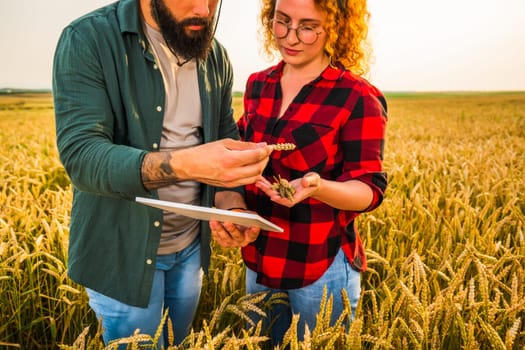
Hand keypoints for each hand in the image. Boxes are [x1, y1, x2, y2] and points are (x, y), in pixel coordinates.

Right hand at [142, 139, 271, 189]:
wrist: (190, 166)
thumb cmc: (205, 152)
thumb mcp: (225, 143)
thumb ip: (244, 145)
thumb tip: (261, 146)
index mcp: (230, 160)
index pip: (255, 156)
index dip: (265, 151)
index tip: (269, 147)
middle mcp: (231, 173)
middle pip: (258, 168)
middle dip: (265, 160)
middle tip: (265, 152)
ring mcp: (231, 182)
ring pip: (255, 177)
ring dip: (260, 168)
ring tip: (259, 159)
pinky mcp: (230, 186)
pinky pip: (247, 181)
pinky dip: (253, 174)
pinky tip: (251, 166)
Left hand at [209, 215, 259, 247]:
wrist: (238, 222)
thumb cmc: (244, 218)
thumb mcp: (248, 216)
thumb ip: (247, 216)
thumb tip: (237, 214)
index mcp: (251, 236)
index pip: (253, 234)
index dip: (254, 231)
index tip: (255, 226)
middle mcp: (242, 242)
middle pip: (237, 237)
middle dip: (232, 229)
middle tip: (227, 222)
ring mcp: (233, 244)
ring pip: (226, 238)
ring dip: (219, 229)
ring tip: (214, 221)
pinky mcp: (224, 243)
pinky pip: (218, 238)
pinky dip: (215, 230)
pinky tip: (212, 223)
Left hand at [256, 172, 320, 206]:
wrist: (312, 183)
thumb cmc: (314, 182)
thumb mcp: (313, 180)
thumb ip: (308, 181)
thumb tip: (303, 182)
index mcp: (296, 198)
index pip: (287, 201)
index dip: (280, 200)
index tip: (273, 197)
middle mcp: (289, 197)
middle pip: (277, 196)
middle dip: (268, 191)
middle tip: (259, 185)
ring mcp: (284, 194)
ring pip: (273, 192)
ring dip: (265, 187)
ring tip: (257, 182)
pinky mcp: (282, 189)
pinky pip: (273, 187)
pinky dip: (267, 184)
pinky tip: (260, 179)